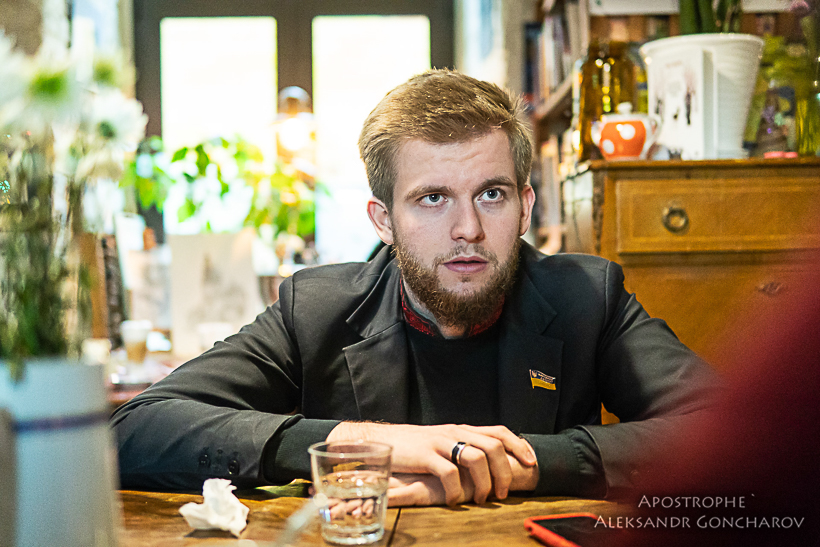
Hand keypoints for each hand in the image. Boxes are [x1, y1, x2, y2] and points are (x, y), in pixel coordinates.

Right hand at [326, 422, 536, 504]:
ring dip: (484, 483)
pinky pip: (450, 473)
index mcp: (460, 429)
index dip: (518, 445)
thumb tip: (487, 462)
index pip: (497, 431)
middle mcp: (453, 432)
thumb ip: (460, 447)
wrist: (378, 440)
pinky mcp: (425, 456)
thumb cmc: (411, 446)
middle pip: (492, 446)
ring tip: (482, 499)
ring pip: (476, 458)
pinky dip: (457, 490)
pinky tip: (455, 501)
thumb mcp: (440, 442)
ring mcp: (439, 442)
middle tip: (504, 493)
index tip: (531, 462)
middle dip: (505, 471)